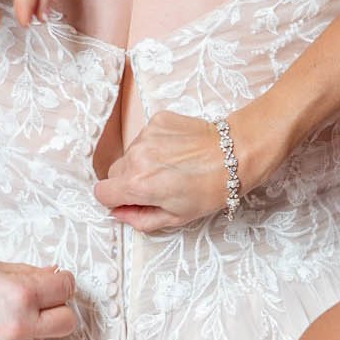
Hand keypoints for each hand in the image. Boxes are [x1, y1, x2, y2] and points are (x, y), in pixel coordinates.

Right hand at [0, 261, 76, 339]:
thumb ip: (26, 273)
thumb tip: (55, 275)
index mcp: (20, 293)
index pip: (65, 288)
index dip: (61, 282)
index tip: (53, 281)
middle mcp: (19, 324)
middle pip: (67, 322)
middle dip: (59, 309)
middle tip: (41, 301)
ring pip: (42, 338)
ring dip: (33, 325)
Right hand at [93, 111, 227, 232]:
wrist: (237, 153)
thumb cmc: (211, 189)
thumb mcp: (177, 217)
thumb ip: (141, 219)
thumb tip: (119, 214)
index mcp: (138, 185)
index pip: (102, 193)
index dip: (116, 200)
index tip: (132, 201)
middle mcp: (136, 157)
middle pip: (115, 173)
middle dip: (130, 181)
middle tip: (158, 186)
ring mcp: (146, 135)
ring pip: (130, 154)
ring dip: (144, 162)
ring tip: (173, 167)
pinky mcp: (157, 120)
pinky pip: (145, 137)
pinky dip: (156, 145)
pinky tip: (178, 151)